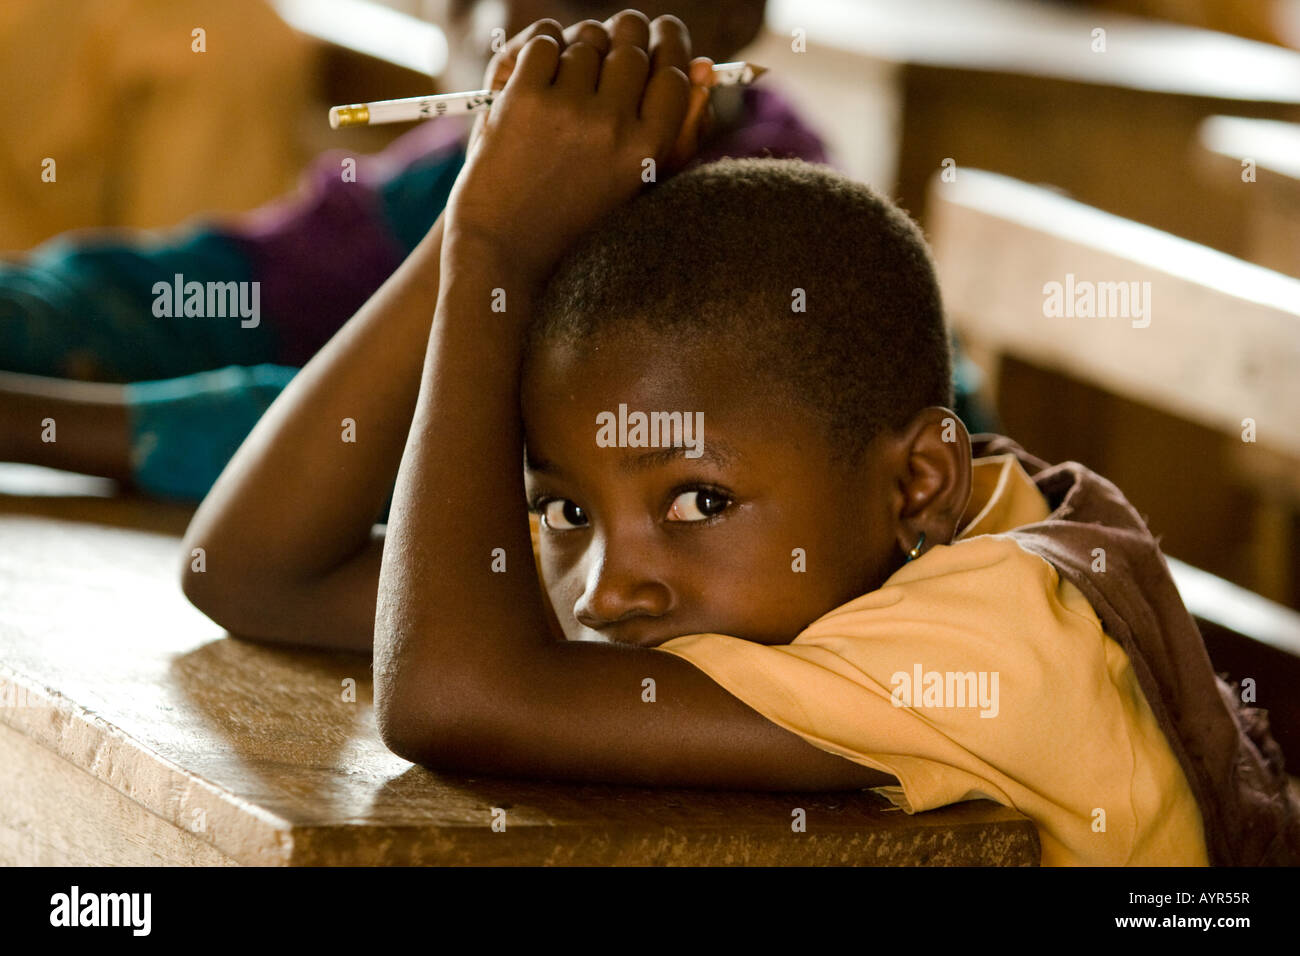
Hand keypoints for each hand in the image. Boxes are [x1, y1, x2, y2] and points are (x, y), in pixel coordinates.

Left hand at [445, 10, 710, 283]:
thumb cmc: (576, 220)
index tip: (660, 35)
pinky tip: (540, 73)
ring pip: (587, 38)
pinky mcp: (523, 99)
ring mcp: (566, 110)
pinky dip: (544, 47)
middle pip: (632, 42)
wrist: (505, 250)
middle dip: (626, 34)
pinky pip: (545, 41)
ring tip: (572, 73)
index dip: (669, 45)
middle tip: (614, 43)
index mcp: (648, 149)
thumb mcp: (638, 184)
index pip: (673, 72)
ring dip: (581, 45)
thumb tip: (702, 64)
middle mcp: (613, 126)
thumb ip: (679, 127)